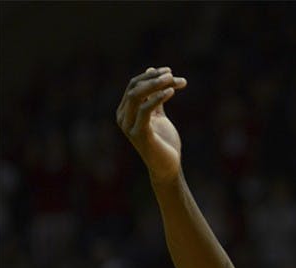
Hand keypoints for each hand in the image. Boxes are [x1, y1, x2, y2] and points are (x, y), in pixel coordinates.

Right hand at [116, 66, 187, 183]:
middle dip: (154, 78)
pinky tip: (171, 92)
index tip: (170, 71)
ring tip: (173, 79)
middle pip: (134, 88)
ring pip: (136, 95)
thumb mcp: (159, 116)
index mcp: (125, 111)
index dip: (151, 76)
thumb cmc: (164, 142)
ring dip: (155, 85)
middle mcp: (123, 117)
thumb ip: (155, 97)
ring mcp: (128, 126)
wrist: (168, 167)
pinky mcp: (139, 134)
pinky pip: (145, 110)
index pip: (134, 85)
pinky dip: (157, 98)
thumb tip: (152, 72)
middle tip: (172, 74)